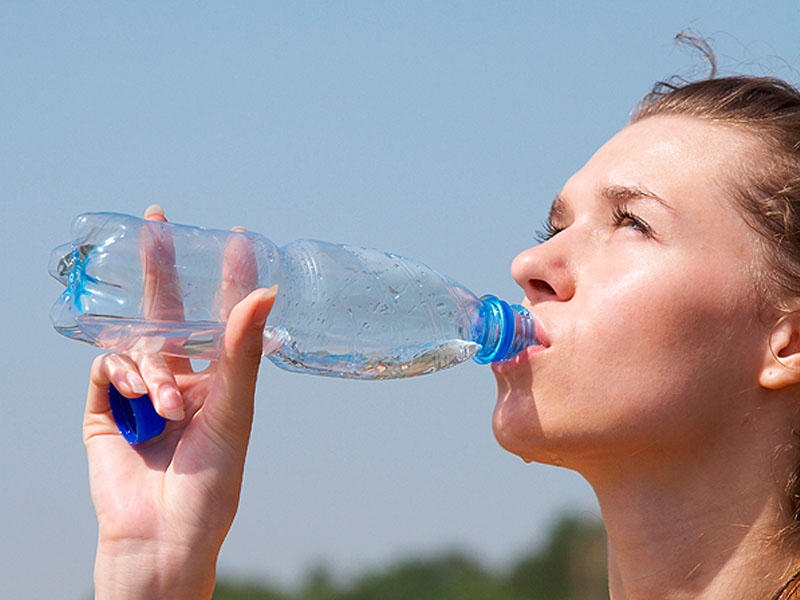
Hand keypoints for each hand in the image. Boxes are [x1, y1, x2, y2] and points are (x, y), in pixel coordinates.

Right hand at [84, 206, 274, 598]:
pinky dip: (120, 376)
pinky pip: (106, 371)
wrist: (164, 538)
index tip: (234, 235)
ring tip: (165, 405)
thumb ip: (242, 350)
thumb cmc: (212, 482)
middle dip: (162, 267)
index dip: (227, 277)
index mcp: (218, 381)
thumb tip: (265, 290)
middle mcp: (182, 381)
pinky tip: (135, 396)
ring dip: (150, 367)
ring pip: (137, 345)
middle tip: (157, 220)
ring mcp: (142, 394)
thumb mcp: (233, 411)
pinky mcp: (106, 411)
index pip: (222, 316)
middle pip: (168, 312)